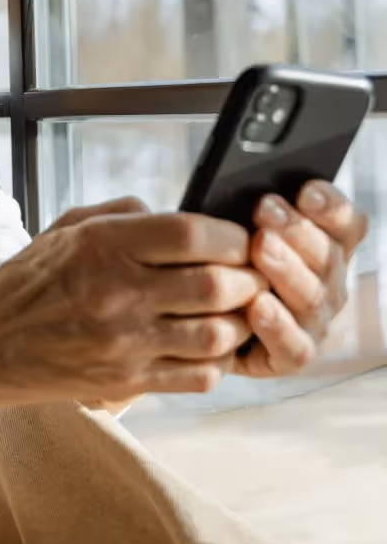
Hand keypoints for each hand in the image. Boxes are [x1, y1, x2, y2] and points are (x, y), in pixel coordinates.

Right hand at [0, 198, 268, 405]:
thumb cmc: (32, 279)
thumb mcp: (68, 227)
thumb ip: (126, 215)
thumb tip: (181, 216)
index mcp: (102, 245)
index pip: (190, 233)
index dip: (230, 235)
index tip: (240, 238)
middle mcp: (116, 292)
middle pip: (214, 284)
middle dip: (247, 278)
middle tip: (252, 275)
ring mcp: (124, 342)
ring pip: (216, 334)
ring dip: (238, 322)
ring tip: (237, 310)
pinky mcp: (128, 382)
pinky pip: (198, 375)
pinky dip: (217, 360)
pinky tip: (209, 345)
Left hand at [236, 180, 368, 377]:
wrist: (196, 317)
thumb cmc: (220, 258)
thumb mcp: (233, 227)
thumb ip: (250, 211)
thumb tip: (252, 188)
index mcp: (325, 247)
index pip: (346, 224)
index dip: (331, 207)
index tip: (306, 189)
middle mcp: (328, 284)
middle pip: (327, 256)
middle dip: (296, 229)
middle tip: (265, 207)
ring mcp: (313, 322)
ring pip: (312, 297)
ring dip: (286, 269)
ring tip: (260, 247)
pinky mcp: (290, 356)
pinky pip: (293, 346)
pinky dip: (277, 325)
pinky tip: (257, 305)